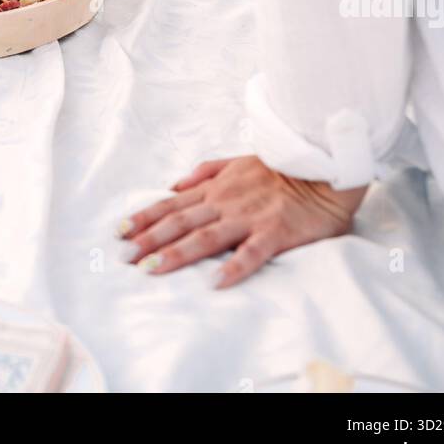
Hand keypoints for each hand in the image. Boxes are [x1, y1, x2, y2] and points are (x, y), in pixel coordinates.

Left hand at [118, 156, 366, 287]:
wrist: (323, 167)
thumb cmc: (282, 168)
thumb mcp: (238, 159)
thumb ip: (206, 171)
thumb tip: (175, 183)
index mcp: (217, 187)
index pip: (173, 203)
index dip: (145, 217)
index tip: (120, 231)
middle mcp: (226, 201)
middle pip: (182, 221)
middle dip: (150, 239)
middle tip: (125, 256)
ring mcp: (249, 217)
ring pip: (207, 236)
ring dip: (178, 253)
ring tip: (153, 268)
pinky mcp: (274, 232)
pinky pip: (251, 253)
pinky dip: (233, 268)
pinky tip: (214, 283)